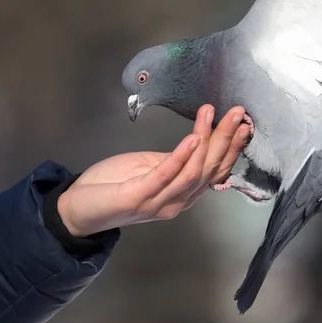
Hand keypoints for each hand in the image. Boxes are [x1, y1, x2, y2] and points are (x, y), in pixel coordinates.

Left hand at [57, 105, 249, 236]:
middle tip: (238, 112)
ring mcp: (160, 201)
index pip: (217, 170)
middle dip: (227, 138)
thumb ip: (175, 162)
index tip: (244, 123)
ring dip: (208, 140)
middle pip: (211, 168)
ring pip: (194, 171)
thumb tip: (198, 143)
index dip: (232, 148)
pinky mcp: (139, 197)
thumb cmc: (114, 185)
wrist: (77, 210)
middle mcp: (179, 200)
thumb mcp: (151, 169)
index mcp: (183, 193)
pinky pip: (166, 175)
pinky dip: (181, 156)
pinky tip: (193, 137)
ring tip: (214, 114)